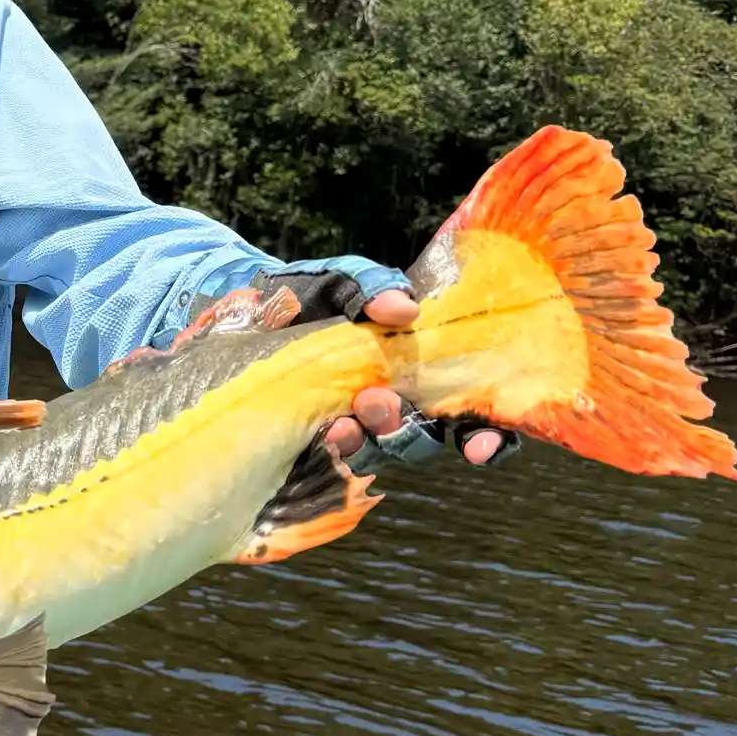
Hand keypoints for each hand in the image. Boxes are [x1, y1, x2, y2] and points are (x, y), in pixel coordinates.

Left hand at [321, 290, 506, 466]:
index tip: (479, 449)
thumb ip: (372, 287)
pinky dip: (335, 446)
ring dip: (370, 439)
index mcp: (421, 368)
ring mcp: (354, 423)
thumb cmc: (311, 291)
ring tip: (346, 421)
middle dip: (411, 432)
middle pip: (425, 440)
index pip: (471, 413)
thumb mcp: (342, 280)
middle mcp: (395, 403)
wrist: (250, 301)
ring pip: (380, 450)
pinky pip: (333, 455)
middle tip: (378, 402)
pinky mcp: (312, 434)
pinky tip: (327, 430)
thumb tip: (404, 310)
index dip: (486, 438)